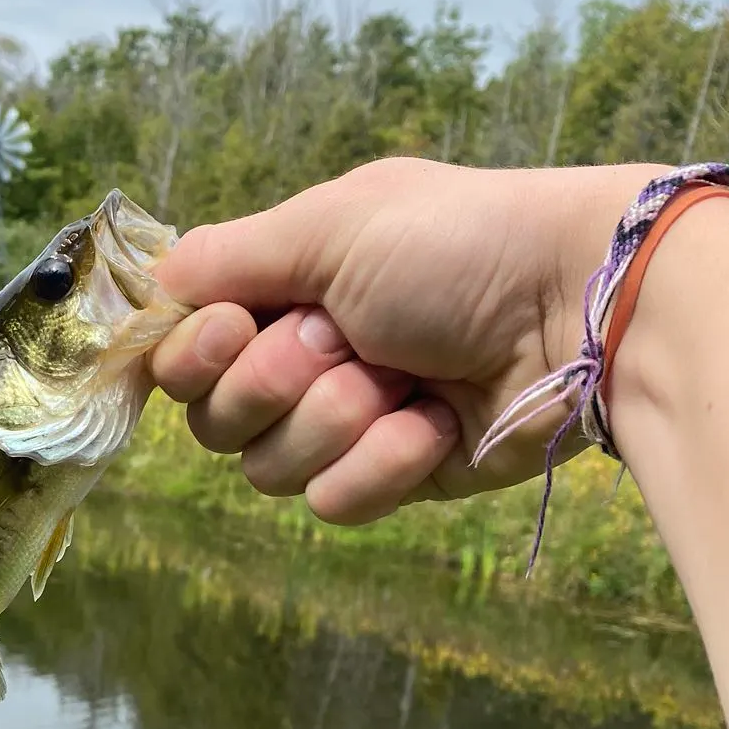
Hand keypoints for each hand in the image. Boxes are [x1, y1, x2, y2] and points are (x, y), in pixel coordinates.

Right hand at [151, 157, 667, 523]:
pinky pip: (333, 502)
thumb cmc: (453, 245)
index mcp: (278, 293)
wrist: (579, 307)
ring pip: (267, 469)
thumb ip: (223, 258)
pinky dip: (381, 463)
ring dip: (332, 419)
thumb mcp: (327, 226)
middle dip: (272, 383)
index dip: (190, 354)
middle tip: (340, 339)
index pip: (180, 353)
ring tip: (399, 379)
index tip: (233, 328)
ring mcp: (344, 423)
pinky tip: (432, 422)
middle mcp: (298, 359)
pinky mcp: (392, 477)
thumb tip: (149, 286)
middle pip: (212, 420)